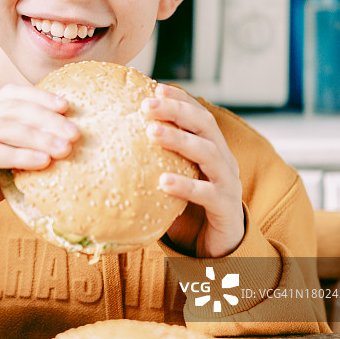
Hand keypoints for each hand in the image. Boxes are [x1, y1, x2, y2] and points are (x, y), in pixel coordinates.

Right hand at [0, 84, 79, 239]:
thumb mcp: (1, 173)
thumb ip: (24, 160)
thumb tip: (64, 155)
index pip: (11, 95)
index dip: (40, 97)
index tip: (69, 107)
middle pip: (11, 108)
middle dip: (47, 118)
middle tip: (76, 133)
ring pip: (2, 127)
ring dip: (38, 137)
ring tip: (64, 149)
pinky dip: (19, 156)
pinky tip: (42, 163)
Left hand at [142, 84, 243, 257]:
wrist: (219, 251)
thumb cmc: (189, 213)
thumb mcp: (171, 181)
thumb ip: (153, 164)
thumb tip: (111, 147)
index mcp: (213, 149)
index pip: (199, 115)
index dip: (180, 99)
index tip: (155, 87)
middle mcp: (224, 160)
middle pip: (205, 125)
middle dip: (176, 111)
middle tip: (146, 104)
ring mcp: (228, 183)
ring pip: (208, 153)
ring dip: (179, 140)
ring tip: (151, 132)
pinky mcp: (227, 209)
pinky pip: (208, 194)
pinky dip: (186, 185)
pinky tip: (163, 182)